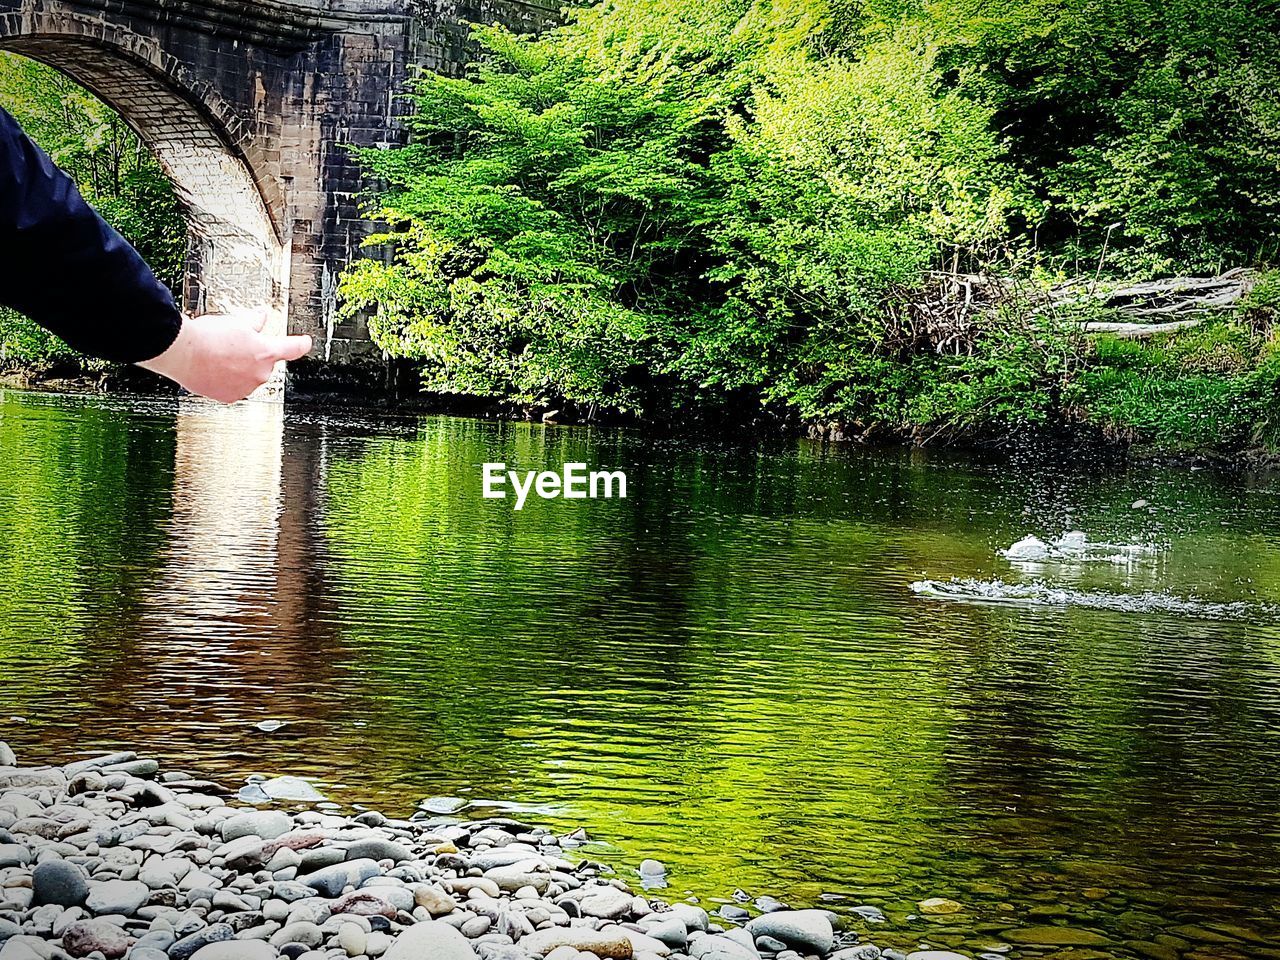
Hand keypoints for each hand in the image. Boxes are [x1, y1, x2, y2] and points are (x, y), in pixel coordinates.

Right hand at [138, 309, 312, 403]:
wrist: (184, 353)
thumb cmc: (208, 338)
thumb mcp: (236, 322)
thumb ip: (254, 322)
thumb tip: (261, 317)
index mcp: (266, 352)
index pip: (292, 348)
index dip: (301, 344)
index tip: (305, 343)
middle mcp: (260, 373)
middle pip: (264, 362)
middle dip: (252, 354)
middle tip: (233, 345)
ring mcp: (245, 387)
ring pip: (248, 376)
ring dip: (239, 368)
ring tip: (219, 356)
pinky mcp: (229, 397)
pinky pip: (233, 387)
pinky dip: (226, 380)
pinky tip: (214, 369)